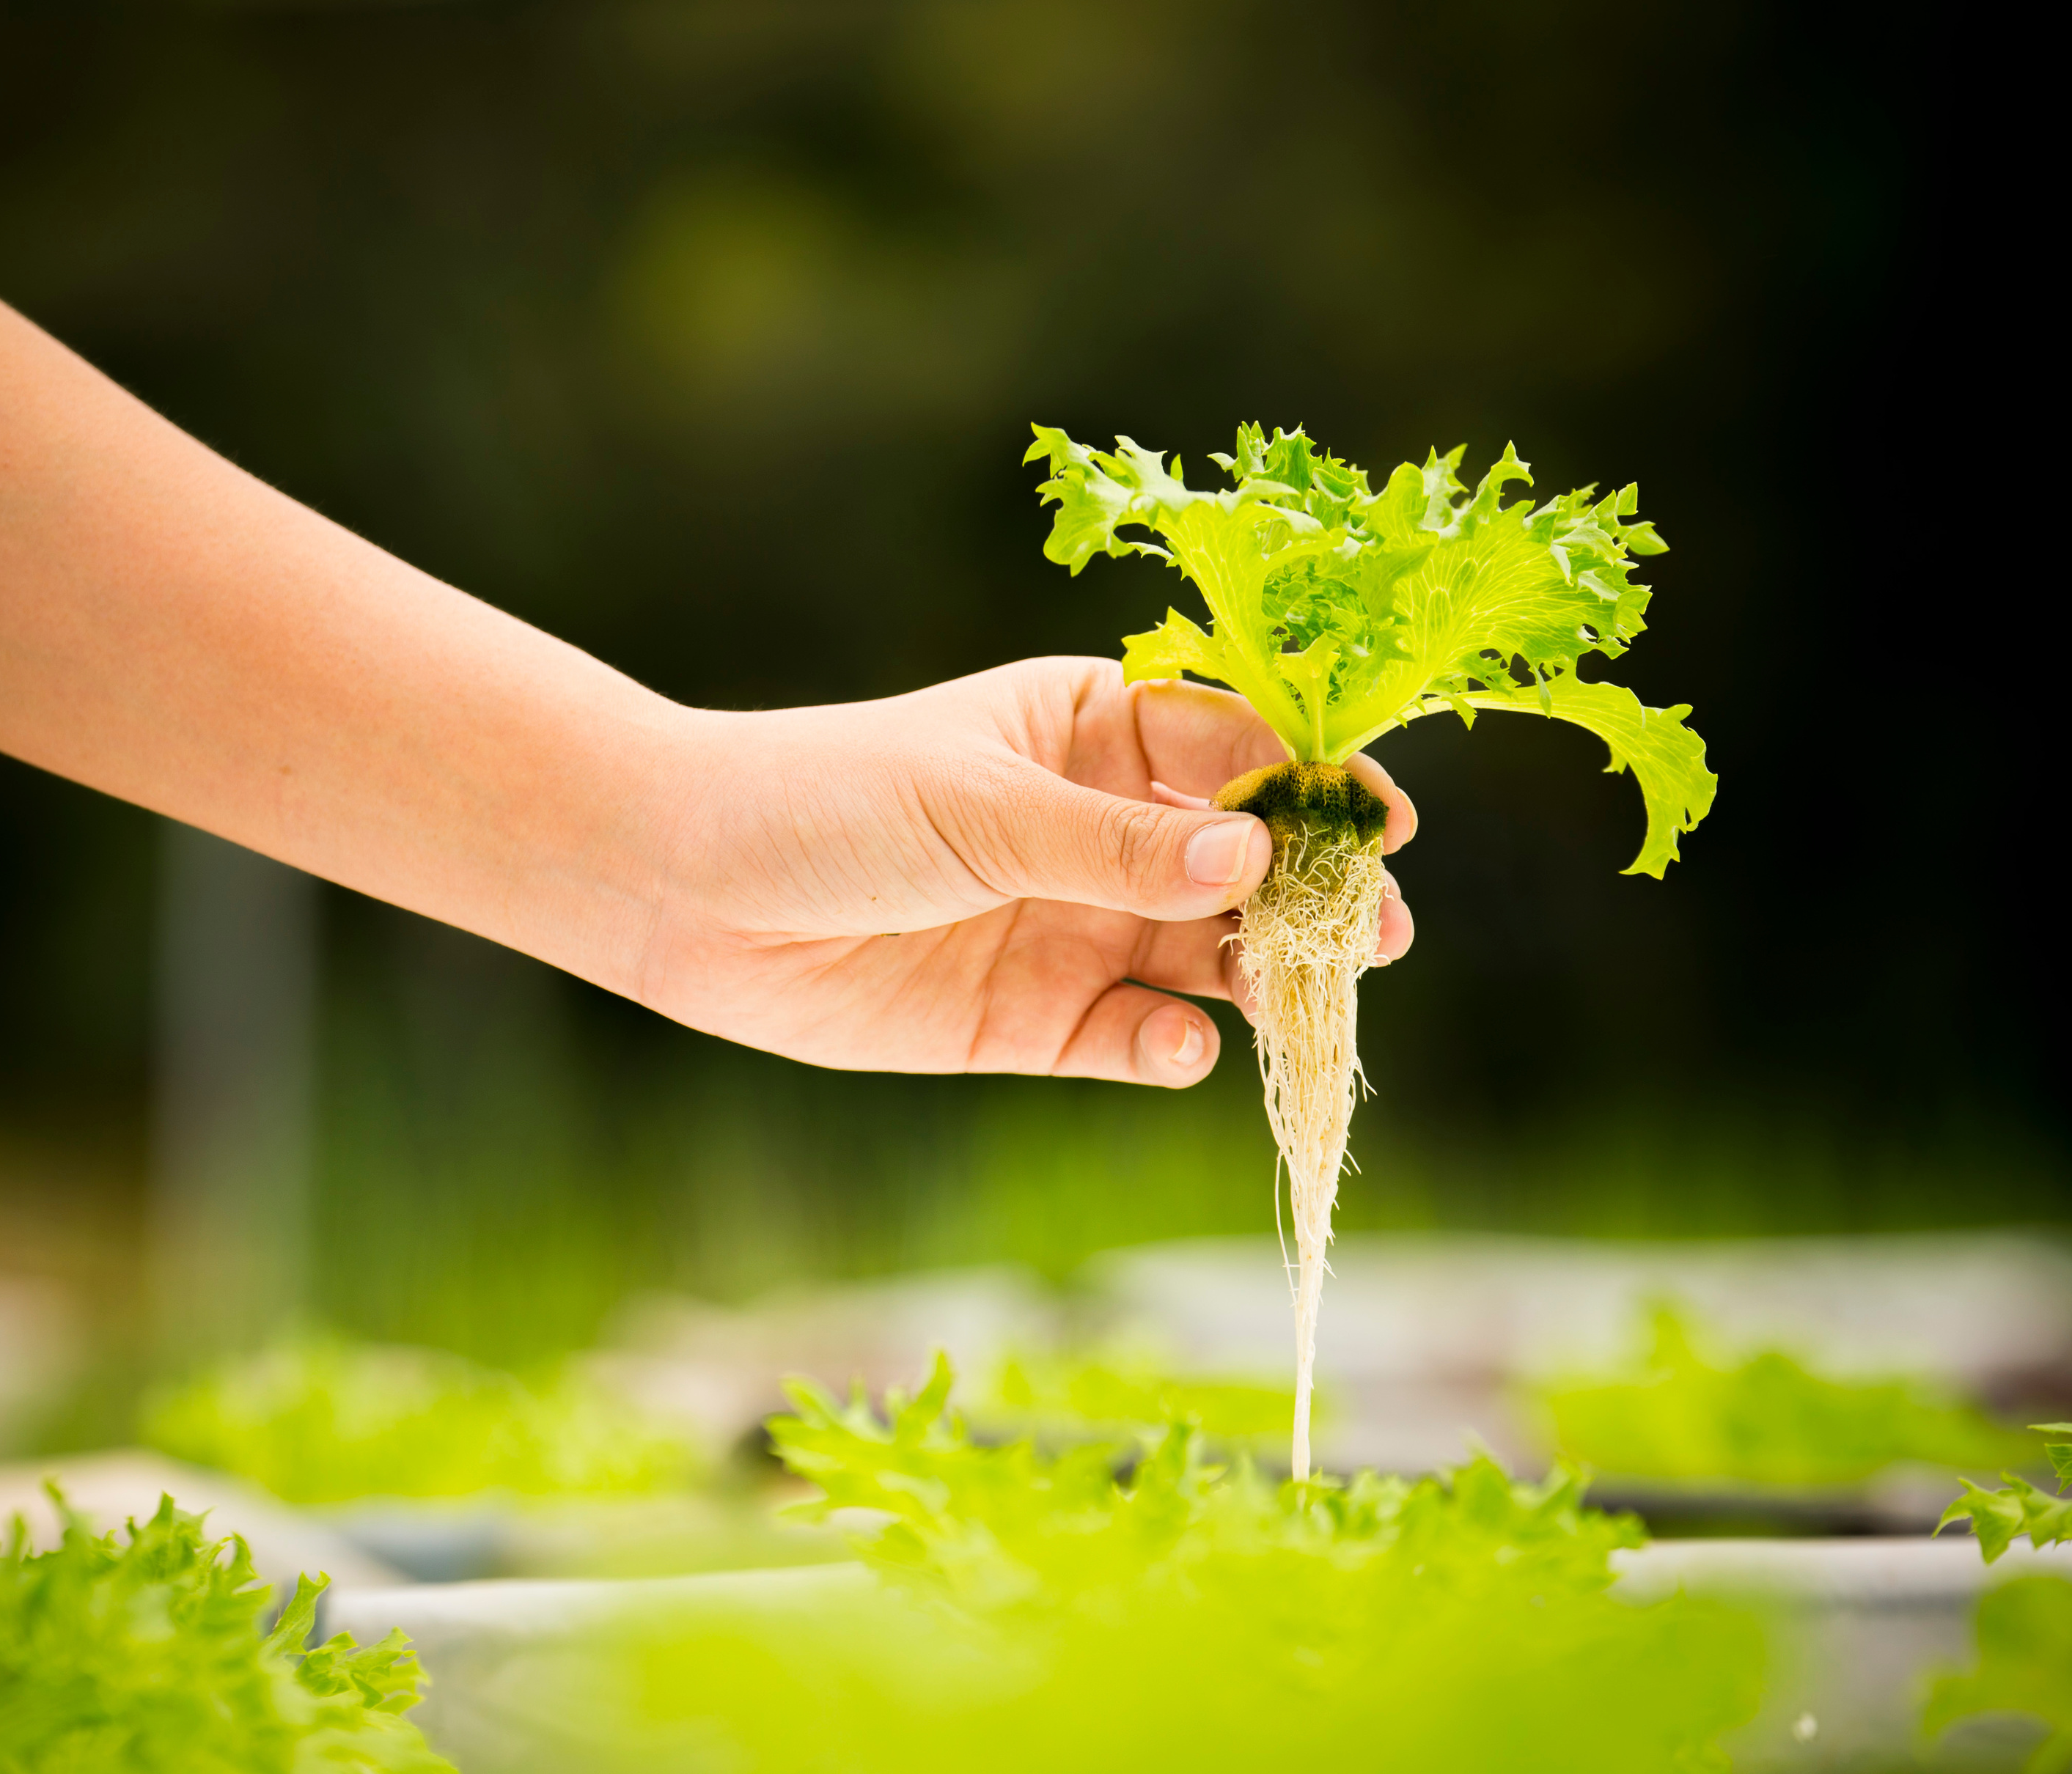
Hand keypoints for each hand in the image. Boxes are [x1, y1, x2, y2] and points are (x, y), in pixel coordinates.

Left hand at [631, 659, 1418, 1085]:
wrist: (692, 891)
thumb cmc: (831, 799)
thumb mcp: (984, 808)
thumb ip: (1118, 841)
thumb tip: (1257, 853)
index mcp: (1095, 731)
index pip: (1235, 748)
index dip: (1312, 784)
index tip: (1379, 823)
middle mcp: (1102, 829)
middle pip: (1242, 865)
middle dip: (1312, 898)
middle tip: (1377, 936)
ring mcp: (1074, 924)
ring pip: (1205, 958)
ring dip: (1259, 979)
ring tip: (1300, 1001)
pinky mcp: (1036, 1019)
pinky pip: (1134, 1036)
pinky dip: (1169, 1046)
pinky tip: (1180, 1043)